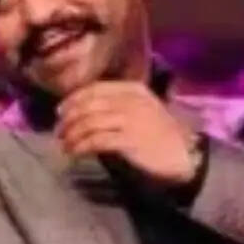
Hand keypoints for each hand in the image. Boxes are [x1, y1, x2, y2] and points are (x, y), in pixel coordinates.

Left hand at [55, 81, 197, 184]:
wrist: (185, 155)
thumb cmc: (161, 134)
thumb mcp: (142, 110)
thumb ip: (118, 105)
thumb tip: (83, 110)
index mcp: (133, 89)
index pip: (94, 89)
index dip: (73, 100)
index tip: (59, 112)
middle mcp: (130, 100)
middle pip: (88, 105)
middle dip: (68, 119)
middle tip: (58, 132)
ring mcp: (130, 119)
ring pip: (88, 123)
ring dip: (71, 135)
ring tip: (64, 145)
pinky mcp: (129, 140)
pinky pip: (95, 141)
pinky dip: (80, 146)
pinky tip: (74, 152)